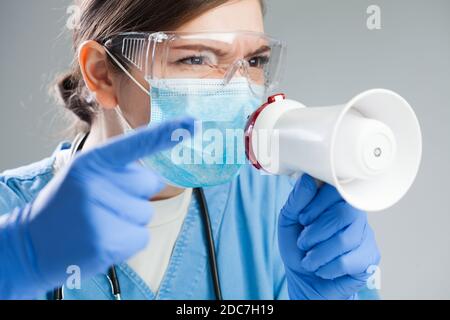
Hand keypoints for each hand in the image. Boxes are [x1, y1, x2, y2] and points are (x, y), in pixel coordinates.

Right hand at [0, 118, 194, 298]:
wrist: (32, 243)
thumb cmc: (67, 205)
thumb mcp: (84, 175)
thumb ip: (117, 170)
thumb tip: (154, 178)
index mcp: (93, 161)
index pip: (137, 143)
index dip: (167, 133)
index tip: (193, 123)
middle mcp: (97, 182)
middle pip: (150, 184)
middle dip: (135, 195)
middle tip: (104, 204)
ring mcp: (100, 213)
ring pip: (147, 214)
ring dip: (130, 221)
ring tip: (99, 224)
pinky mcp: (106, 242)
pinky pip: (141, 237)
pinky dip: (127, 242)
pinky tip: (102, 241)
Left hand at [278, 174, 380, 299]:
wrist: (305, 279)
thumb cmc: (299, 246)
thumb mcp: (288, 221)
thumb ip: (297, 200)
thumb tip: (308, 178)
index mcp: (335, 200)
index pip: (338, 189)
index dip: (318, 203)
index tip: (303, 218)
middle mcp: (355, 214)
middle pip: (345, 213)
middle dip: (317, 232)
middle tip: (303, 242)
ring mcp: (365, 235)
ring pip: (345, 240)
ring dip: (319, 253)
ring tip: (309, 260)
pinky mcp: (369, 257)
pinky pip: (349, 261)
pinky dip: (328, 268)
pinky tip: (322, 269)